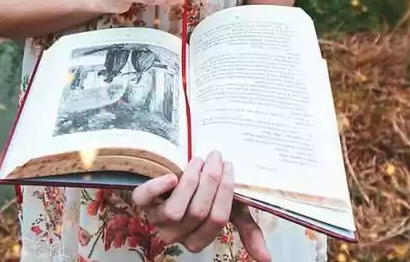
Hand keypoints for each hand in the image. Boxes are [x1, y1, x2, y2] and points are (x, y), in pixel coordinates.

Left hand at [131, 151, 270, 259]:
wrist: (178, 176)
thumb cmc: (206, 195)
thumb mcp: (229, 210)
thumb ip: (247, 230)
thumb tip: (267, 259)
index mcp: (198, 240)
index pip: (218, 220)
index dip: (225, 192)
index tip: (229, 167)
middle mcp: (177, 235)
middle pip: (199, 212)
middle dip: (211, 181)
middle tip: (216, 157)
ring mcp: (157, 220)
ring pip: (175, 210)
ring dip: (190, 181)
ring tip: (198, 161)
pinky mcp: (142, 203)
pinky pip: (144, 199)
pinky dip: (157, 187)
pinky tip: (171, 176)